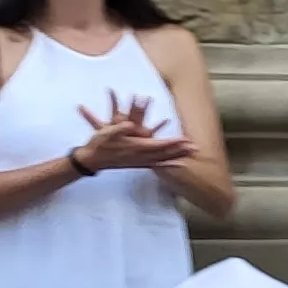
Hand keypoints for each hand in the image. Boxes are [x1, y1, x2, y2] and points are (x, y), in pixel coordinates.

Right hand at [73, 94, 194, 171]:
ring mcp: (139, 161)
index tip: (186, 140)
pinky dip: (166, 163)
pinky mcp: (136, 163)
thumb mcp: (107, 132)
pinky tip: (173, 164)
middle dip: (180, 150)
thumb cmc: (100, 143)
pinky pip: (155, 163)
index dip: (173, 142)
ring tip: (189, 155)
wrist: (92, 159)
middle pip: (165, 153)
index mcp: (136, 147)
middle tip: (195, 148)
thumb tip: (130, 123)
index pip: (159, 144)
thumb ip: (120, 128)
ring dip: (176, 156)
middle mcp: (140, 156)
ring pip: (162, 159)